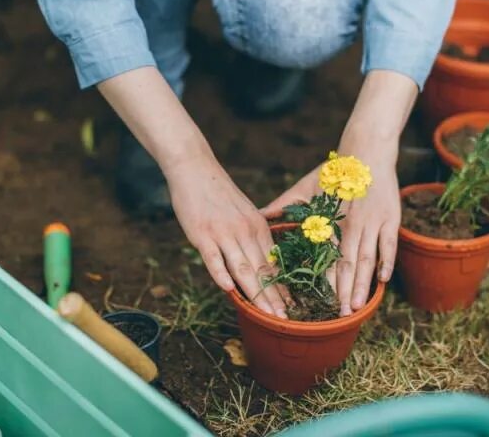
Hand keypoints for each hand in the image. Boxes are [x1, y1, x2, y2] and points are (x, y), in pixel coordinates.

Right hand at [96, 68, 288, 317]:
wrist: (195, 168)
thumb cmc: (218, 193)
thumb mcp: (243, 212)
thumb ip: (251, 235)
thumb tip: (258, 261)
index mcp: (257, 227)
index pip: (274, 263)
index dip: (283, 288)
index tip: (294, 307)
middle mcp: (244, 231)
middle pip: (262, 270)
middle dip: (275, 299)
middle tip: (286, 320)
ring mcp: (223, 233)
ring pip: (243, 268)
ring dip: (256, 294)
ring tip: (266, 315)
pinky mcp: (202, 233)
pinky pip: (214, 257)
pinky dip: (221, 274)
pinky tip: (229, 290)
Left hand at [262, 137, 399, 315]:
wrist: (366, 151)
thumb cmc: (334, 171)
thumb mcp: (305, 186)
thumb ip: (285, 203)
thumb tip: (260, 215)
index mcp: (330, 218)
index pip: (326, 256)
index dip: (324, 279)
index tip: (318, 300)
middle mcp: (351, 224)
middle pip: (347, 263)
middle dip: (344, 291)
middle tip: (341, 315)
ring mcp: (373, 222)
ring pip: (366, 258)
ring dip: (362, 284)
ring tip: (358, 306)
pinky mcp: (390, 218)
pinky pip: (389, 245)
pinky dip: (386, 262)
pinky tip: (383, 281)